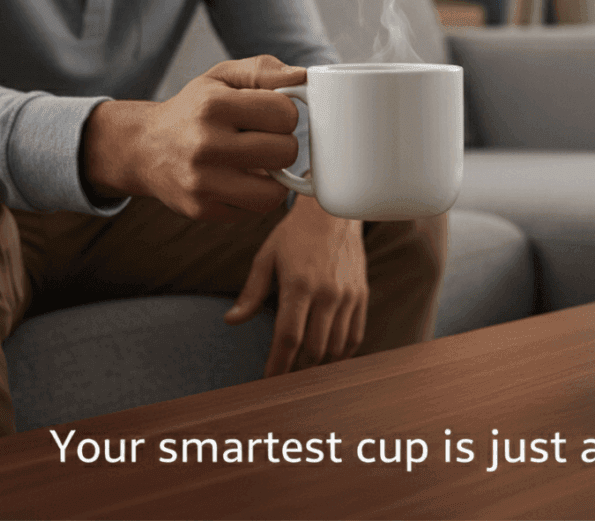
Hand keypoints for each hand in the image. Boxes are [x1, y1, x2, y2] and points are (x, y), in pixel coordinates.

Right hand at [82, 55, 304, 219]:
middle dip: (282, 144)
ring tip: (259, 164)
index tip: (268, 115)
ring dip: (276, 177)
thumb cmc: (195, 109)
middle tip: (263, 140)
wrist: (145, 147)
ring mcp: (202, 182)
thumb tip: (304, 76)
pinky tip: (241, 181)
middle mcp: (205, 144)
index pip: (286, 113)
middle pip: (286, 151)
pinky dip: (257, 196)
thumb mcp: (222, 78)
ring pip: (276, 191)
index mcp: (213, 105)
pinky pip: (256, 210)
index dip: (284, 113)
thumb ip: (264, 70)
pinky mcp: (202, 209)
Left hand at [224, 194, 367, 376]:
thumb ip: (251, 292)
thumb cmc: (295, 234)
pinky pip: (355, 335)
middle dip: (297, 369)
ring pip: (336, 347)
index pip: (289, 337)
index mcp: (299, 285)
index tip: (268, 381)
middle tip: (284, 378)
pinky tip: (328, 357)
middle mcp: (327, 293)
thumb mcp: (266, 257)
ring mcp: (348, 296)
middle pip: (314, 348)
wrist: (333, 212)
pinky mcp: (361, 295)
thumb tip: (232, 321)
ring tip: (303, 369)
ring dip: (319, 364)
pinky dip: (342, 353)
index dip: (278, 365)